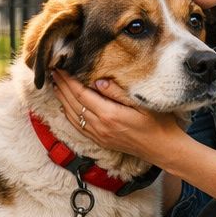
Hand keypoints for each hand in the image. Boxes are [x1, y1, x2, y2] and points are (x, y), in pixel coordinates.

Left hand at [51, 71, 181, 162]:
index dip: (68, 80)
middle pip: (73, 103)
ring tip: (56, 85)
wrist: (163, 148)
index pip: (81, 94)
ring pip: (73, 115)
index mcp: (109, 114)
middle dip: (61, 86)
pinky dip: (69, 115)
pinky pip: (79, 127)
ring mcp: (99, 135)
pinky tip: (66, 107)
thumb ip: (117, 92)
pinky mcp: (101, 141)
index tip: (60, 67)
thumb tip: (97, 81)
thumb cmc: (158, 123)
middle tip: (52, 72)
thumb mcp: (141, 103)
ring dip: (62, 100)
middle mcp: (100, 126)